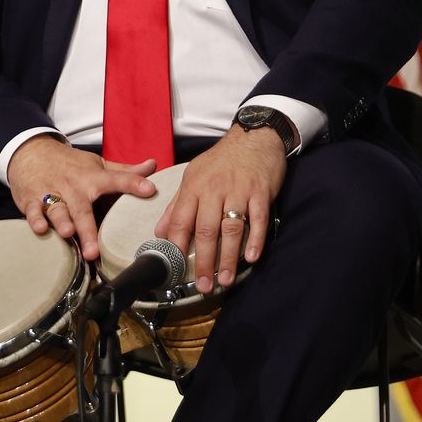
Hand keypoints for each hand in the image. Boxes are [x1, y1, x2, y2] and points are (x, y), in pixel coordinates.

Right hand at [6, 135, 156, 261]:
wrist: (31, 152)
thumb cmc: (69, 165)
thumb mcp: (97, 165)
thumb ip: (124, 171)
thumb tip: (153, 166)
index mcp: (92, 178)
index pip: (116, 180)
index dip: (133, 183)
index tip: (150, 190)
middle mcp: (73, 186)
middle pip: (82, 208)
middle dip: (88, 228)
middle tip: (95, 250)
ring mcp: (51, 192)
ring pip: (57, 210)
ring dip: (62, 221)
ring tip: (68, 234)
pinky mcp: (31, 199)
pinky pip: (33, 210)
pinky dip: (35, 219)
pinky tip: (40, 229)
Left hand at [154, 126, 286, 293]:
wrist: (254, 136)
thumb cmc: (222, 160)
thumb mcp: (194, 176)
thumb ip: (177, 204)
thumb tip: (160, 230)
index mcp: (194, 187)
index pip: (180, 220)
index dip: (175, 246)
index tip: (173, 268)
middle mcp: (214, 190)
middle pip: (205, 230)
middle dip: (202, 261)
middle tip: (202, 285)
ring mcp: (238, 191)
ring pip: (230, 229)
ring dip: (228, 258)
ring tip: (225, 280)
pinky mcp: (260, 193)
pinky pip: (258, 219)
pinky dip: (255, 240)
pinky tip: (251, 257)